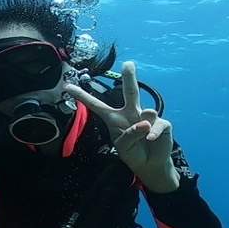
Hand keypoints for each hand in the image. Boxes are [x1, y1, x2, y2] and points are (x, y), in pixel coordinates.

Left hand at [64, 61, 179, 192]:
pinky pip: (156, 125)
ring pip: (146, 111)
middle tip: (128, 63)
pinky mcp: (161, 123)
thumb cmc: (132, 153)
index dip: (82, 96)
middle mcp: (130, 113)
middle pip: (130, 92)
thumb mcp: (123, 147)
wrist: (150, 164)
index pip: (97, 105)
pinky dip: (153, 134)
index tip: (67, 86)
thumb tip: (145, 121)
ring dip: (143, 128)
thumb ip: (130, 134)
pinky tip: (151, 140)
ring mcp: (147, 117)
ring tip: (144, 139)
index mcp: (114, 118)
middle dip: (129, 76)